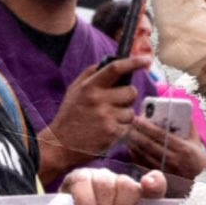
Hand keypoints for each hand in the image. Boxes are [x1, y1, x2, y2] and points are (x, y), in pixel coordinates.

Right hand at [37, 55, 150, 184]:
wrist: (60, 145)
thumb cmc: (69, 115)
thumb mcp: (74, 90)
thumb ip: (90, 74)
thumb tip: (109, 63)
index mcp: (90, 86)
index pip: (115, 68)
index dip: (133, 62)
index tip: (145, 59)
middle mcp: (99, 100)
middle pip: (131, 91)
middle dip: (127, 96)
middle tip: (117, 102)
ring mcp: (107, 117)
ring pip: (131, 111)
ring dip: (123, 115)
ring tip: (108, 119)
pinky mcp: (112, 133)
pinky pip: (127, 127)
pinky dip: (120, 128)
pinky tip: (107, 130)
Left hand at [127, 115, 205, 180]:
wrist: (201, 185)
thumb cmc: (197, 161)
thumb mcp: (196, 143)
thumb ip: (189, 126)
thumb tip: (182, 109)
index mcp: (183, 149)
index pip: (160, 135)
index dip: (147, 126)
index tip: (137, 118)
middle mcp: (173, 160)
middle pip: (149, 144)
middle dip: (136, 132)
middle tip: (128, 123)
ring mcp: (165, 171)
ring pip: (144, 155)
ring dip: (133, 143)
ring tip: (127, 132)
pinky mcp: (159, 179)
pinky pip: (143, 165)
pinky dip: (135, 155)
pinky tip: (131, 147)